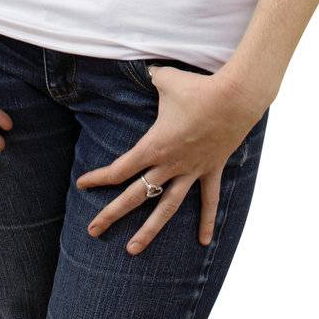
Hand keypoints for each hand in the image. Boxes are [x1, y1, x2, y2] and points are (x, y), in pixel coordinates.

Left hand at [77, 65, 268, 253]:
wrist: (236, 98)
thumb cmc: (197, 88)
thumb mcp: (164, 79)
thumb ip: (149, 77)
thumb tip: (143, 68)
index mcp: (154, 146)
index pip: (120, 169)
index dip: (99, 178)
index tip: (82, 186)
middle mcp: (171, 164)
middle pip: (136, 195)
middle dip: (112, 214)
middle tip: (92, 230)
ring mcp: (192, 171)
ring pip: (167, 208)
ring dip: (150, 230)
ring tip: (133, 250)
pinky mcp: (212, 170)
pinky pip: (209, 201)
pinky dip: (207, 221)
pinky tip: (204, 243)